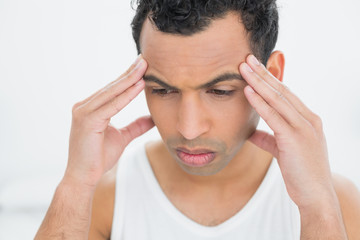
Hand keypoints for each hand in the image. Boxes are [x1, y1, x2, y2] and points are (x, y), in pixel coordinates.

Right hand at [64, 55, 153, 187]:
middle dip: (130, 72)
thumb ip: (136, 126)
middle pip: (112, 87)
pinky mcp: (87, 120)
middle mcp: (85, 106)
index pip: (113, 90)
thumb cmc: (98, 157)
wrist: (83, 177)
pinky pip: (112, 105)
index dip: (128, 77)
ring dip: (129, 79)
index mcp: (91, 108)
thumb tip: (152, 118)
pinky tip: (138, 85)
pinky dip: (126, 95)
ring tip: (144, 66)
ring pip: (112, 93)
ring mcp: (83, 112)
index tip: (143, 66)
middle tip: (145, 58)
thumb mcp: (122, 137)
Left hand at [239, 54, 335, 209]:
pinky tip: (248, 91)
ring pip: (277, 99)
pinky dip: (259, 102)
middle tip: (246, 58)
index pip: (285, 93)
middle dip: (262, 73)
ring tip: (243, 67)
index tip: (254, 67)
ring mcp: (304, 128)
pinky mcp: (295, 139)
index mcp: (307, 119)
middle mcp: (308, 119)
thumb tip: (251, 133)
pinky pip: (274, 116)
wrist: (316, 195)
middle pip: (281, 90)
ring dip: (258, 81)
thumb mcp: (283, 150)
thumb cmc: (301, 172)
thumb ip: (268, 139)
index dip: (268, 79)